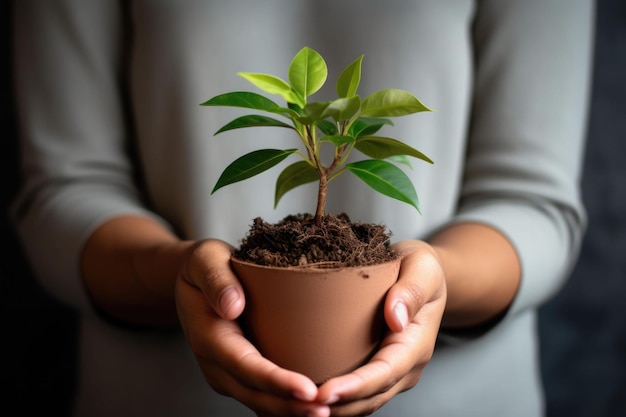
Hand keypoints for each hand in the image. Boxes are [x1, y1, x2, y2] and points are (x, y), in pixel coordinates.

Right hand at [175, 239, 330, 416]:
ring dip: (291, 411)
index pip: (245, 366)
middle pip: (255, 394)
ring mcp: (226, 373)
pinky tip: (312, 407)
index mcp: (209, 337)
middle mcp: (216, 363)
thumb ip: (217, 280)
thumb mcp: (205, 259)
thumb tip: (232, 305)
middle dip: (290, 407)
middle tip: (326, 409)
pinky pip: (263, 397)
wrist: (193, 282)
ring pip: (260, 402)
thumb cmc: (204, 267)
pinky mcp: (239, 375)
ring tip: (325, 412)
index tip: (307, 389)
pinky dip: (286, 406)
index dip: (276, 381)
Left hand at [315, 240, 446, 415]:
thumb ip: (411, 290)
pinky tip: (305, 397)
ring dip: (334, 408)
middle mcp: (405, 366)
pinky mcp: (375, 368)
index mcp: (415, 344)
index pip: (384, 374)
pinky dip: (334, 399)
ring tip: (297, 405)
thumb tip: (395, 318)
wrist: (422, 275)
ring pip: (362, 402)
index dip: (354, 387)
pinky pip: (356, 392)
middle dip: (338, 405)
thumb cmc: (419, 268)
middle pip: (371, 397)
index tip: (324, 391)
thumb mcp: (422, 267)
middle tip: (300, 403)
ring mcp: (392, 372)